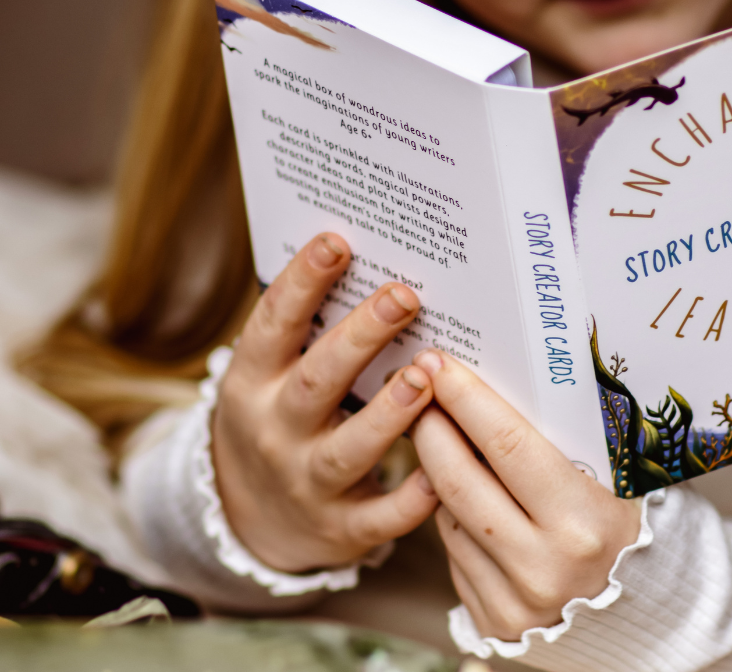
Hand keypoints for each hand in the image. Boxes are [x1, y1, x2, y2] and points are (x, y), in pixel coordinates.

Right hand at [211, 233, 438, 572]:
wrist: (248, 520)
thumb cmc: (281, 415)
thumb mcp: (271, 373)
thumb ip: (310, 327)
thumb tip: (365, 252)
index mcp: (252, 382)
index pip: (272, 325)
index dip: (301, 282)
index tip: (337, 241)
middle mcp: (275, 432)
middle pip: (317, 381)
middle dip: (362, 337)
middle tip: (405, 295)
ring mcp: (306, 484)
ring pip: (349, 449)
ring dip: (390, 411)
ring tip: (426, 371)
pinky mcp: (341, 529)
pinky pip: (380, 517)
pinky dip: (411, 497)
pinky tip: (443, 467)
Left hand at [409, 349, 640, 639]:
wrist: (645, 612)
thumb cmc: (627, 524)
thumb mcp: (613, 478)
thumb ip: (562, 440)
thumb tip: (498, 382)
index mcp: (584, 520)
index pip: (508, 444)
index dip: (467, 399)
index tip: (440, 365)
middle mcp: (546, 566)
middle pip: (461, 480)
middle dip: (431, 425)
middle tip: (419, 388)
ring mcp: (517, 601)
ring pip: (449, 515)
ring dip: (437, 470)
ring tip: (438, 432)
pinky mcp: (495, 623)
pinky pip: (455, 553)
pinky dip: (453, 517)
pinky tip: (464, 494)